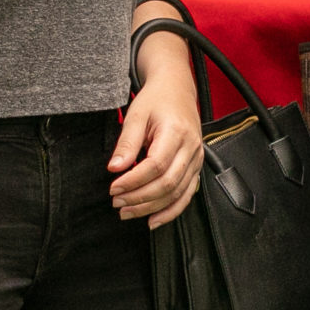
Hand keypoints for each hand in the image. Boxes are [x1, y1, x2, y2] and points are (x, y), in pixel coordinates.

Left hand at [110, 59, 203, 226]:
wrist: (176, 89)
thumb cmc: (155, 100)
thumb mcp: (136, 115)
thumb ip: (126, 143)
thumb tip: (115, 169)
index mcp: (176, 132)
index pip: (156, 165)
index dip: (133, 180)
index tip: (113, 187)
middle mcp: (191, 148)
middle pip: (167, 183)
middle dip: (140, 198)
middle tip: (116, 203)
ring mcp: (196, 159)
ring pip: (177, 193)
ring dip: (151, 207)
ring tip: (127, 212)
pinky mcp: (196, 168)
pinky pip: (186, 195)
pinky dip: (170, 211)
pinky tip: (153, 220)